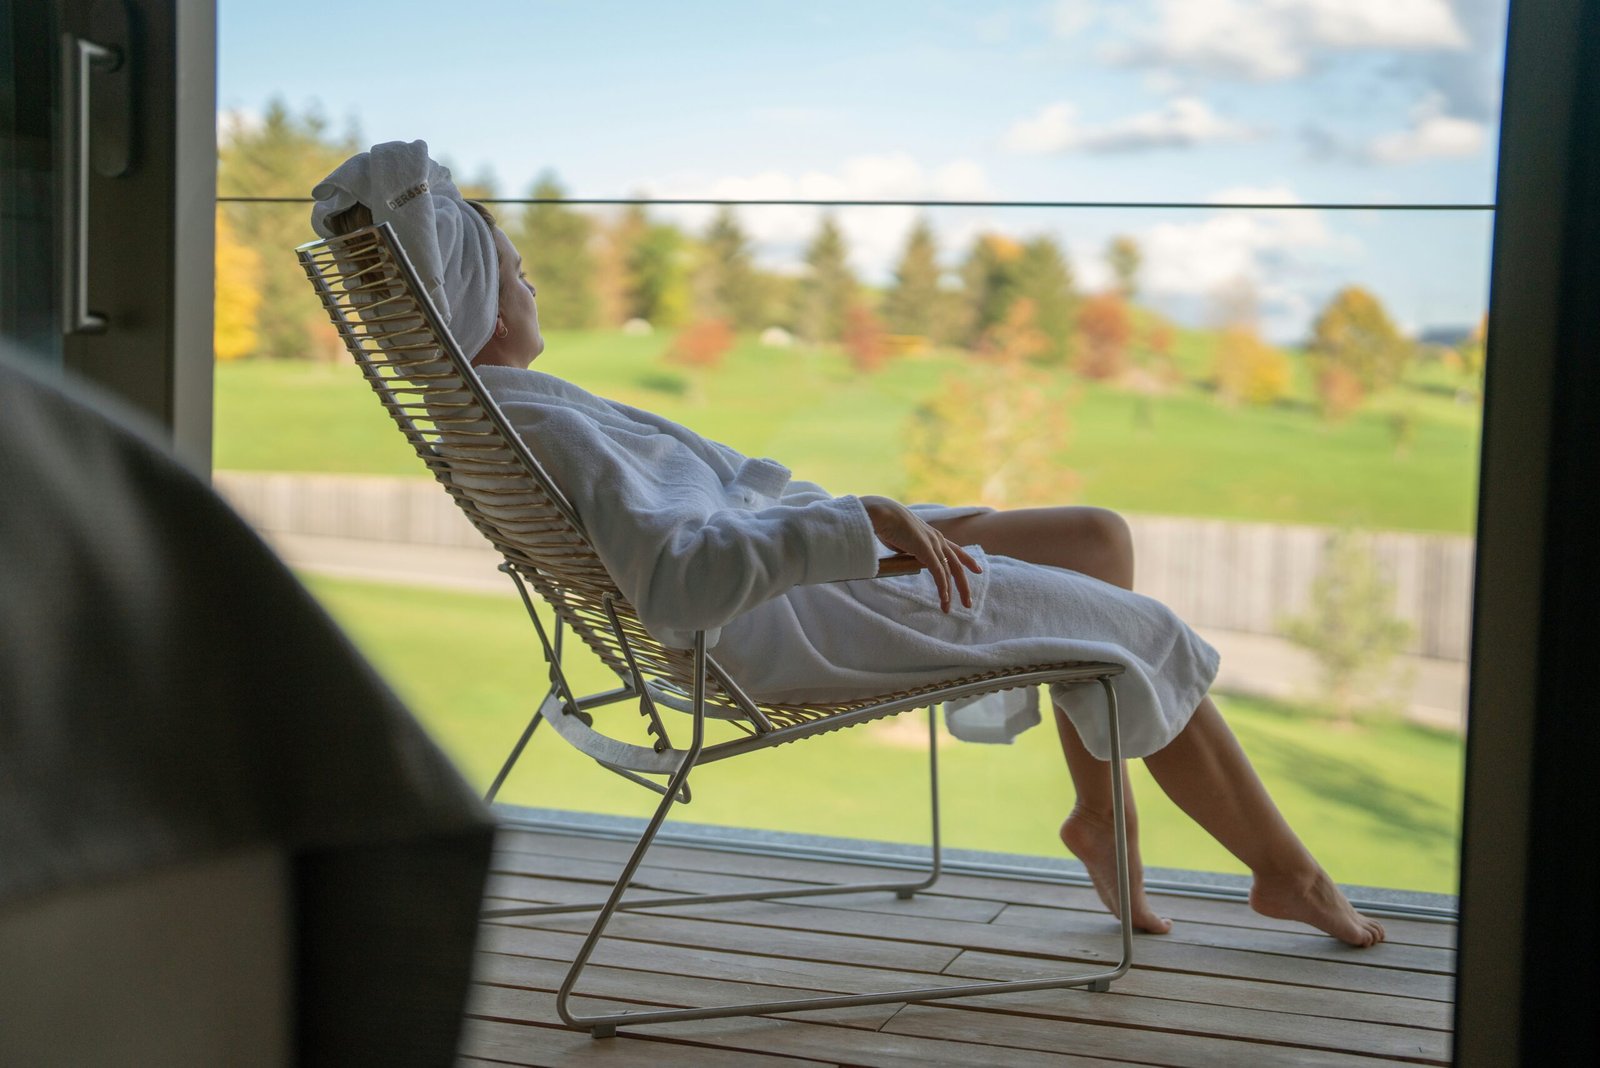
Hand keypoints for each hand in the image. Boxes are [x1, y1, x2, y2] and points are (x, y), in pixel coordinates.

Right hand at [860, 495, 982, 612]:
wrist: (881, 513)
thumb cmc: (887, 524)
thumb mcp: (904, 540)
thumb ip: (910, 549)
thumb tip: (907, 557)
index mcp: (933, 535)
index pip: (956, 550)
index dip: (968, 560)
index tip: (978, 570)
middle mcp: (938, 539)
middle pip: (957, 565)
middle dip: (963, 586)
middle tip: (968, 603)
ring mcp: (933, 543)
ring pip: (949, 572)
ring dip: (950, 592)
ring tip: (948, 609)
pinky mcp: (925, 549)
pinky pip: (937, 572)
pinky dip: (942, 586)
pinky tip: (944, 598)